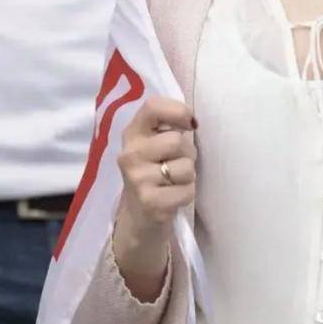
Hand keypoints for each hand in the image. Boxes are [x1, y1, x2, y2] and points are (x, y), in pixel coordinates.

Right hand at [117, 96, 196, 241]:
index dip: (178, 111)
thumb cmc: (155, 171)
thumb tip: (192, 121)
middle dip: (188, 153)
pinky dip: (187, 194)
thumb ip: (168, 126)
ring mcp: (137, 179)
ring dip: (189, 175)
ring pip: (186, 167)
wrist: (138, 216)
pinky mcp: (150, 203)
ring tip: (174, 181)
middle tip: (177, 163)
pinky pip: (187, 190)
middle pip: (177, 141)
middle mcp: (130, 154)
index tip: (189, 124)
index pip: (153, 107)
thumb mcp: (154, 144)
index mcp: (132, 133)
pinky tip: (173, 197)